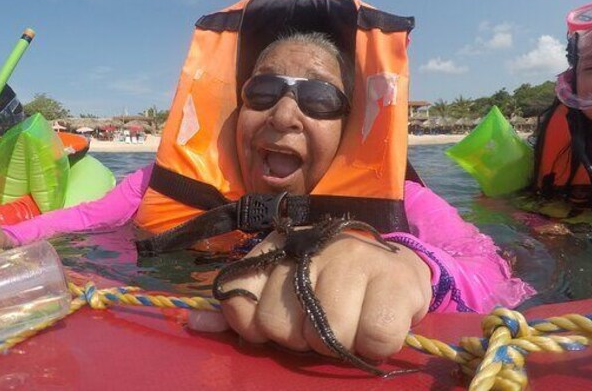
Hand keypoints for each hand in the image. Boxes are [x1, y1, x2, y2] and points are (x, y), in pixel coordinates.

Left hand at [214, 230, 431, 360]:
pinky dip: (375, 344)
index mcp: (278, 248)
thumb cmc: (332, 284)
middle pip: (279, 325)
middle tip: (323, 321)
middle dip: (301, 337)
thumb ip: (241, 307)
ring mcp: (356, 259)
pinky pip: (374, 337)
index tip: (282, 321)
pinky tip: (376, 324)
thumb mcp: (282, 289)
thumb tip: (194, 322)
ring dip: (340, 343)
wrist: (397, 265)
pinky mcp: (397, 279)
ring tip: (352, 322)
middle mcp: (314, 248)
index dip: (255, 325)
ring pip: (327, 334)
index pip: (238, 298)